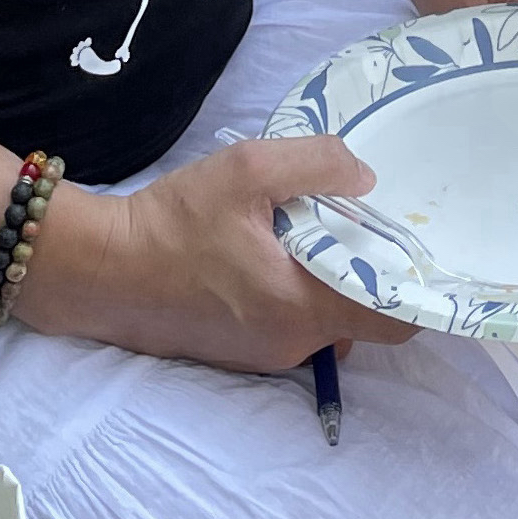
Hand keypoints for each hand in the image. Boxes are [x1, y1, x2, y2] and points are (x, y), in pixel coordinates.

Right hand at [21, 134, 413, 371]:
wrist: (96, 270)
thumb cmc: (171, 223)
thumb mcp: (246, 170)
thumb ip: (317, 163)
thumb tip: (367, 175)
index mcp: (301, 308)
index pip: (394, 320)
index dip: (418, 286)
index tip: (420, 244)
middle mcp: (291, 344)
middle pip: (365, 319)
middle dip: (374, 275)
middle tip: (367, 222)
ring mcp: (263, 355)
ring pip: (329, 323)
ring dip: (333, 283)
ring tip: (322, 230)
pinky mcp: (239, 351)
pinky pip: (293, 326)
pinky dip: (301, 294)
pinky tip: (280, 251)